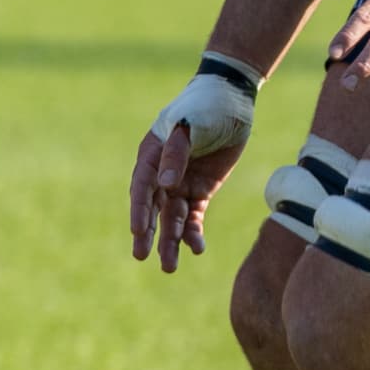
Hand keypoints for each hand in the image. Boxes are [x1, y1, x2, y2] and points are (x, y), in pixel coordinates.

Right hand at [130, 70, 253, 272]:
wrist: (231, 101)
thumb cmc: (203, 108)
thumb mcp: (189, 127)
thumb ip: (176, 154)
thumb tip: (165, 186)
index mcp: (150, 156)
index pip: (142, 188)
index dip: (139, 211)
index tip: (139, 232)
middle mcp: (161, 173)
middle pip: (152, 209)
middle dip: (148, 234)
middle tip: (142, 258)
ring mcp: (180, 182)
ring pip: (172, 218)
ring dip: (170, 241)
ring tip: (169, 268)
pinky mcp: (201, 189)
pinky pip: (194, 215)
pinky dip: (193, 232)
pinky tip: (197, 248)